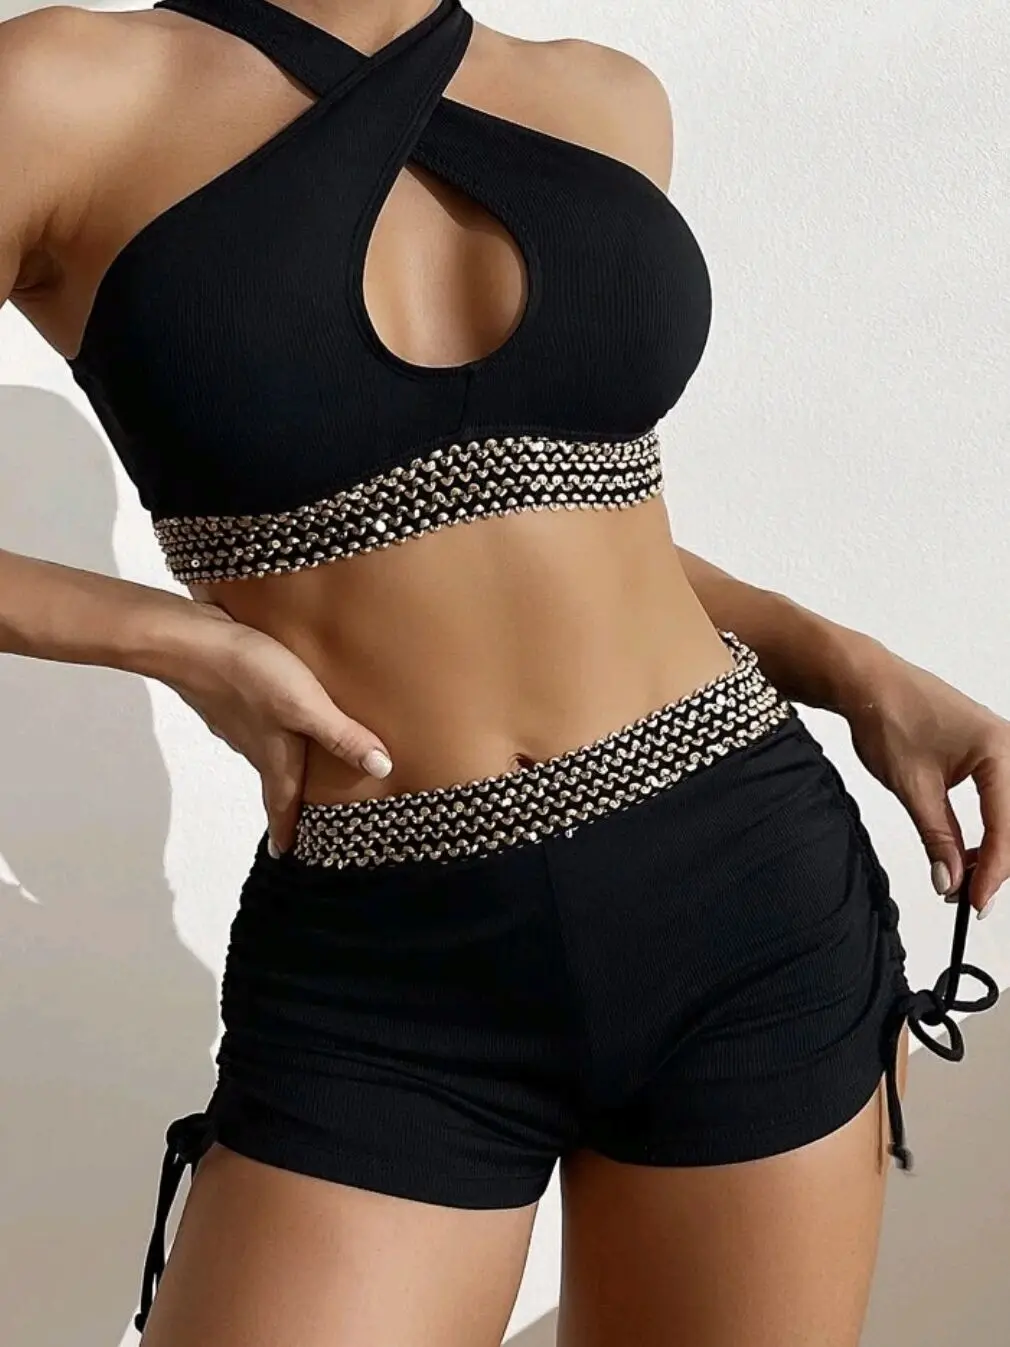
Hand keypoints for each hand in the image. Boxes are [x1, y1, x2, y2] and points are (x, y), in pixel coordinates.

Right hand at [161, 602, 392, 854]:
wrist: (188, 641)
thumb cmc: (249, 675)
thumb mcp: (307, 707)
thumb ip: (343, 736)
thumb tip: (382, 770)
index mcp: (273, 757)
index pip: (281, 804)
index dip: (286, 830)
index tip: (285, 855)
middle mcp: (252, 744)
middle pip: (274, 780)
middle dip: (286, 800)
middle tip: (298, 816)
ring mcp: (236, 720)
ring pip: (263, 749)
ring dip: (278, 762)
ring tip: (295, 765)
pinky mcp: (228, 694)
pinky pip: (253, 721)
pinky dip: (267, 728)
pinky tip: (276, 712)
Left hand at [836, 641, 1009, 917]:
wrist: (867, 683)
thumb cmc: (889, 716)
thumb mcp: (912, 787)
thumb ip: (937, 837)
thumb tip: (950, 880)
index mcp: (999, 751)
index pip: (1006, 825)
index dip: (995, 870)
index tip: (977, 903)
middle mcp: (1008, 748)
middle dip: (997, 863)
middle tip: (968, 896)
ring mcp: (1000, 750)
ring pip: (1009, 814)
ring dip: (994, 849)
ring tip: (961, 878)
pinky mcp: (987, 754)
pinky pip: (1000, 801)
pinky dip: (989, 830)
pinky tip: (967, 852)